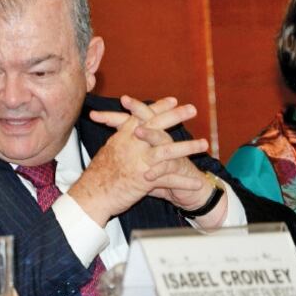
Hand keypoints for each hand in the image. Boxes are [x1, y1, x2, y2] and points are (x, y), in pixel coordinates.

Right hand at [69, 96, 208, 225]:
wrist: (90, 195)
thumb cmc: (96, 175)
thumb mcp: (108, 151)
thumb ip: (121, 140)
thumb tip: (128, 133)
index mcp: (123, 137)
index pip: (143, 116)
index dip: (158, 107)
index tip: (172, 100)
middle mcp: (131, 145)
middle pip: (157, 125)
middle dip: (176, 116)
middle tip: (193, 109)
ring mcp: (138, 161)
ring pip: (168, 150)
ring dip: (188, 147)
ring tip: (204, 145)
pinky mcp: (144, 179)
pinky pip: (168, 180)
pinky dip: (184, 182)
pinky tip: (198, 183)